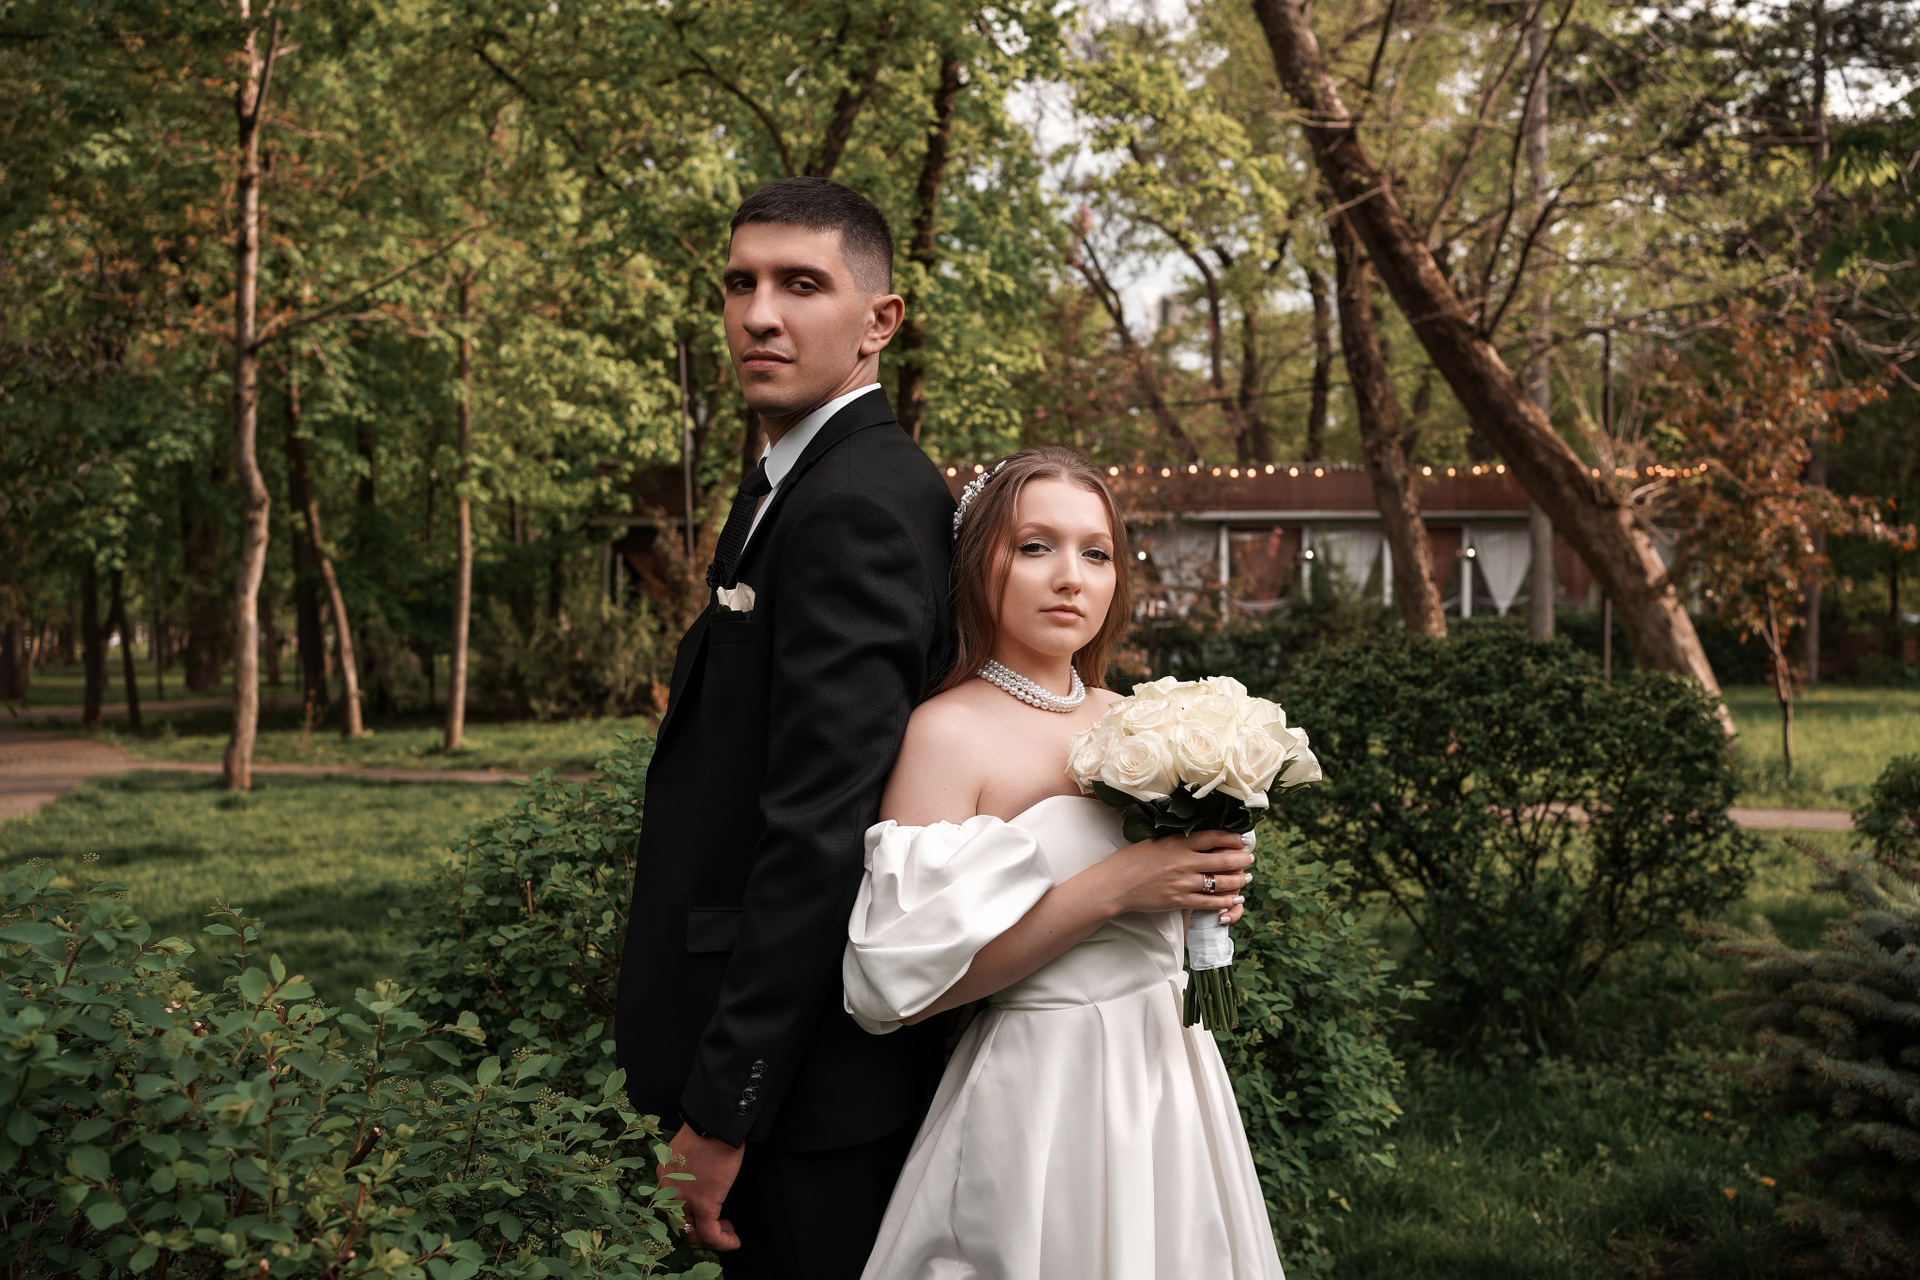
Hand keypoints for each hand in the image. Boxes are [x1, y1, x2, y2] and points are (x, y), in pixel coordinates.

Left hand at [658, 1124, 744, 1251]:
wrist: (715, 1121)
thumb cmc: (709, 1128)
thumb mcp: (690, 1149)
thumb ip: (690, 1167)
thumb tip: (702, 1177)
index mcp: (665, 1177)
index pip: (674, 1208)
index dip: (692, 1218)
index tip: (710, 1216)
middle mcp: (669, 1192)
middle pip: (682, 1224)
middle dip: (702, 1231)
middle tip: (722, 1227)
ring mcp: (684, 1199)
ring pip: (695, 1234)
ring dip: (714, 1238)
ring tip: (729, 1233)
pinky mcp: (704, 1202)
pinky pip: (710, 1234)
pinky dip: (723, 1242)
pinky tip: (734, 1241)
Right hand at [1097, 829, 1252, 918]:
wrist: (1115, 884)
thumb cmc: (1132, 860)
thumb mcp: (1156, 841)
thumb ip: (1179, 840)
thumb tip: (1201, 838)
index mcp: (1178, 843)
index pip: (1214, 836)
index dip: (1233, 838)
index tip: (1242, 839)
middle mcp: (1184, 862)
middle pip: (1224, 859)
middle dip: (1242, 859)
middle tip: (1249, 858)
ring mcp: (1183, 883)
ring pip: (1221, 882)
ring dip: (1238, 880)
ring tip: (1245, 877)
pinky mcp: (1180, 901)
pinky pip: (1210, 902)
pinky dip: (1225, 900)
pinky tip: (1233, 898)